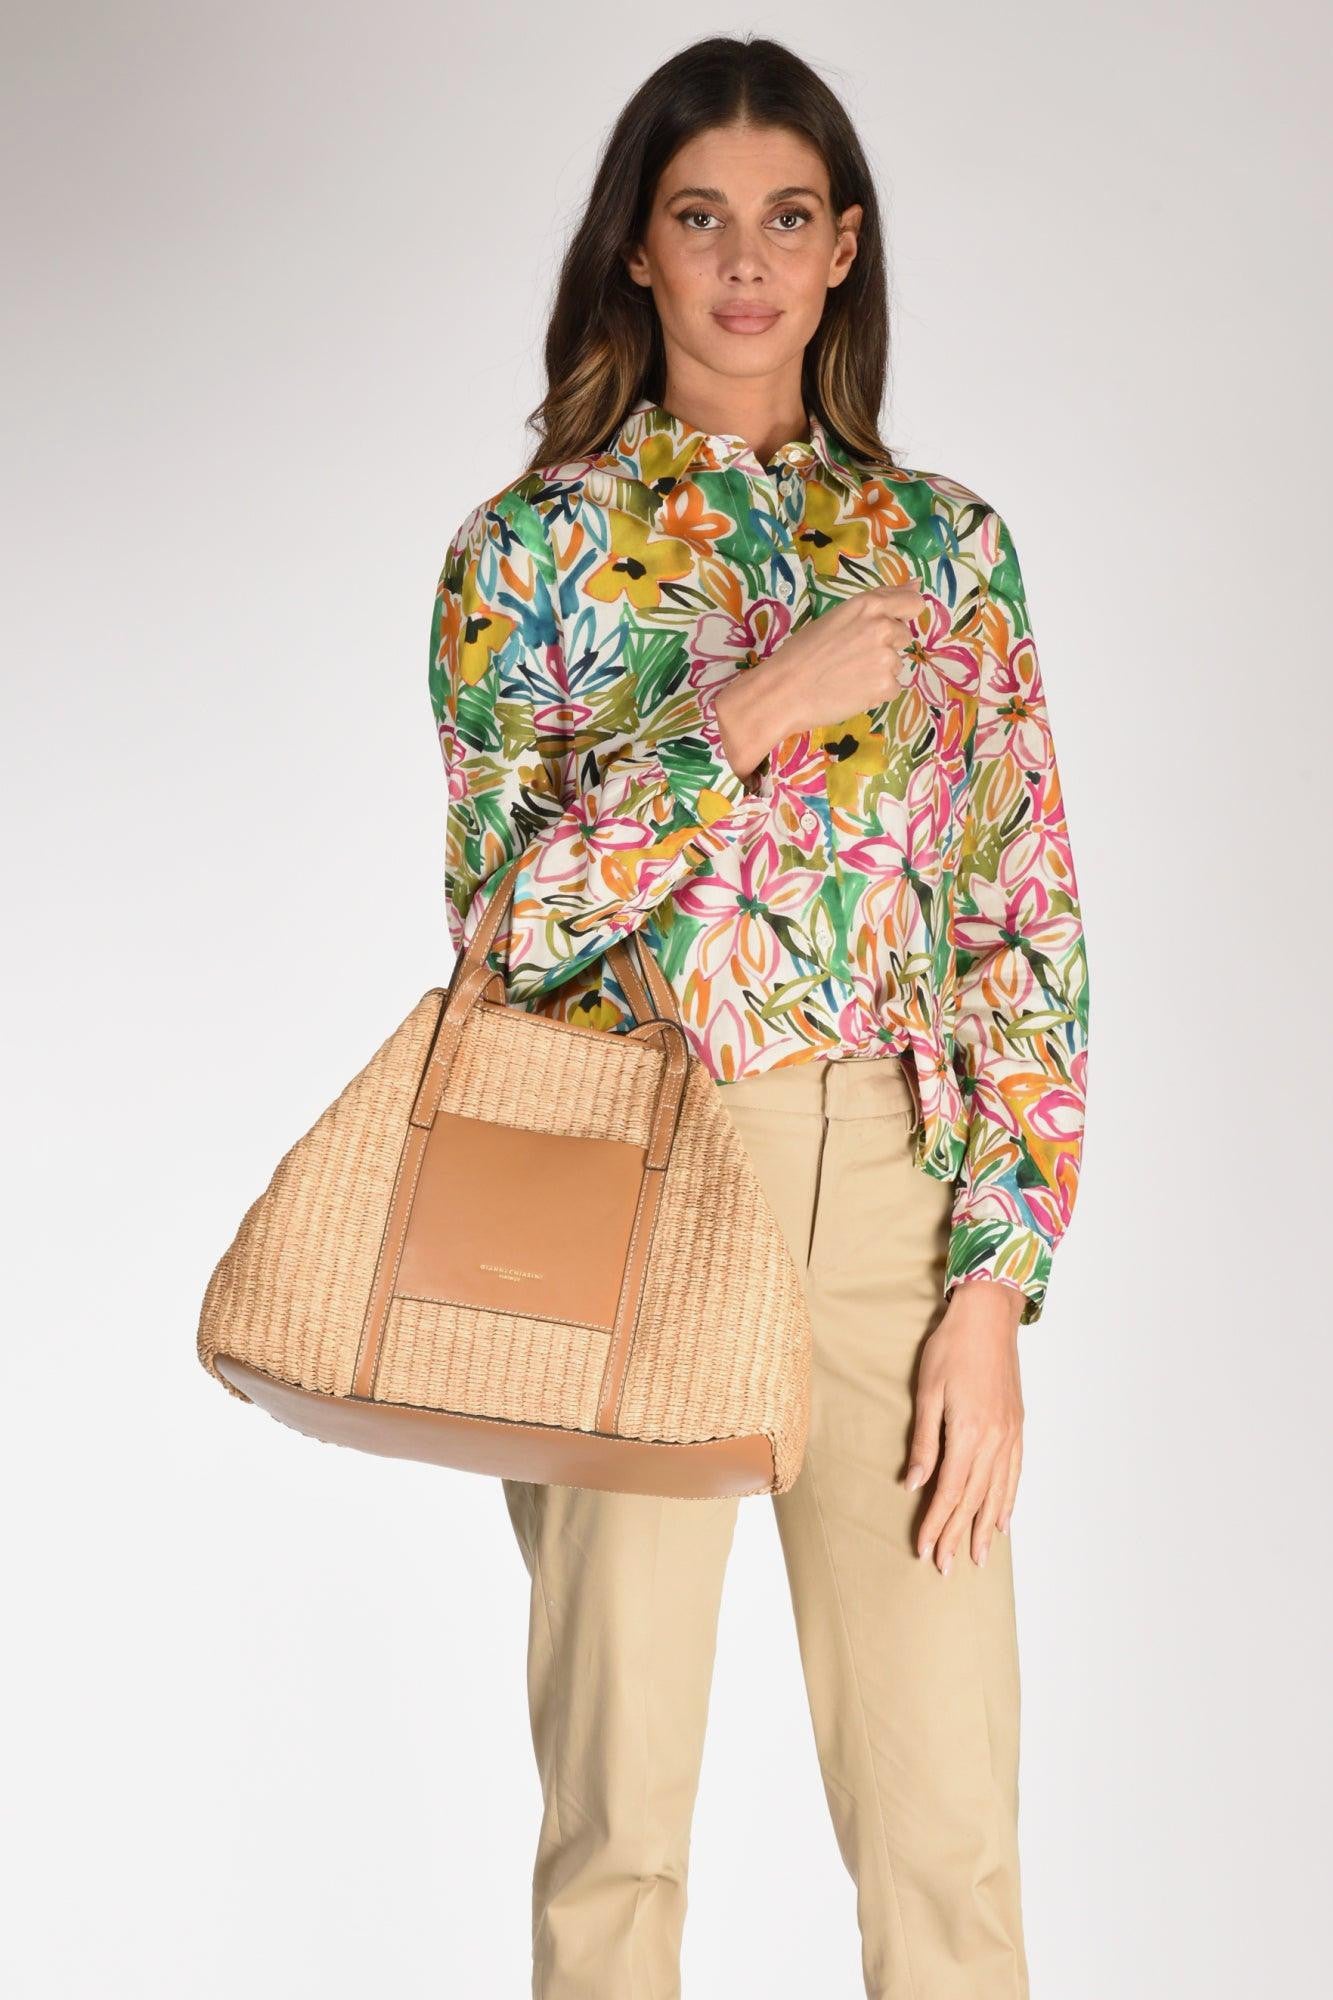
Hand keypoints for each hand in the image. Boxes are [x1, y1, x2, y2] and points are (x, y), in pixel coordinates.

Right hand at [773, 581, 926, 732]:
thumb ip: (881, 600)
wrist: (784, 689)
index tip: (891, 624)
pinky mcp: (885, 686)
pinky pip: (891, 688)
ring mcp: (887, 658)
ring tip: (847, 675)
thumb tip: (918, 584)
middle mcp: (883, 627)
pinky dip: (875, 693)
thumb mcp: (838, 616)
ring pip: (896, 664)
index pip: (913, 602)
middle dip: (885, 646)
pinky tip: (851, 691)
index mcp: (868, 605)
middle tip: (852, 656)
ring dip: (879, 671)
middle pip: (904, 636)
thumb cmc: (803, 651)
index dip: (905, 614)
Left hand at [901, 1279, 1025, 1573]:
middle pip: (974, 1500)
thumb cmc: (951, 1348)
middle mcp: (994, 1440)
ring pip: (997, 1492)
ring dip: (984, 1527)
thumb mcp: (927, 1391)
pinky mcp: (1017, 1426)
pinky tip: (1002, 1520)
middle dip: (957, 1535)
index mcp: (969, 1432)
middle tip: (946, 1567)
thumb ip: (924, 1442)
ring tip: (976, 1556)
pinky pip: (1014, 1473)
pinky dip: (1008, 1501)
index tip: (924, 1549)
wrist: (988, 1318)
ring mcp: (1010, 1435)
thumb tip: (913, 1484)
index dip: (936, 1523)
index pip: (950, 1491)